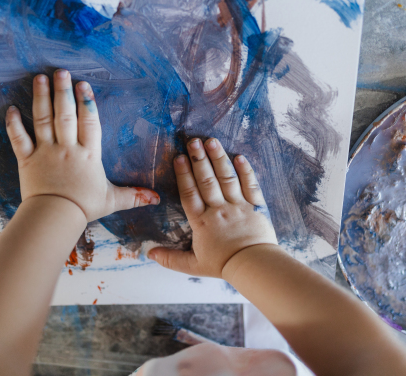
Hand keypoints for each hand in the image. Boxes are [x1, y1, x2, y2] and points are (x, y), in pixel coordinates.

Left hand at [5, 69, 159, 221]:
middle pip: (64, 115)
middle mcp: (67, 148)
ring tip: (40, 78)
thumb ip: (134, 196)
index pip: (88, 122)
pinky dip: (14, 123)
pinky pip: (19, 138)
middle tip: (61, 71)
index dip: (86, 102)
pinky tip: (12, 108)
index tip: (83, 85)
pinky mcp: (27, 160)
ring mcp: (45, 152)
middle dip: (63, 91)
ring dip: (41, 98)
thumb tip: (156, 198)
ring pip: (43, 120)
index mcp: (88, 154)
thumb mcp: (112, 200)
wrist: (55, 217)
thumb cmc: (84, 207)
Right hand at [148, 138, 277, 277]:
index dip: (183, 175)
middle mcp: (218, 209)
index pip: (189, 194)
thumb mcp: (192, 265)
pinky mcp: (256, 206)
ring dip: (219, 158)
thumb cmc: (222, 265)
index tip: (179, 157)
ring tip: (211, 141)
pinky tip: (239, 156)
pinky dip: (245, 170)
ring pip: (226, 178)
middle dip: (199, 159)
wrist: (253, 266)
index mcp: (201, 222)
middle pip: (206, 181)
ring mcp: (238, 205)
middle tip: (192, 140)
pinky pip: (250, 185)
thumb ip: (170, 259)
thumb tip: (149, 253)